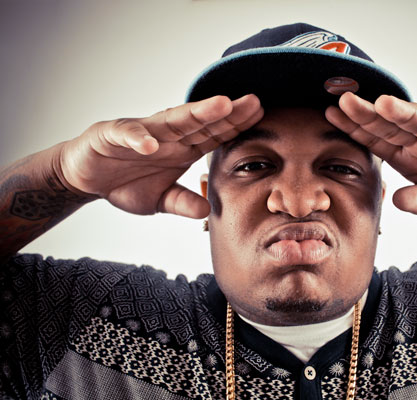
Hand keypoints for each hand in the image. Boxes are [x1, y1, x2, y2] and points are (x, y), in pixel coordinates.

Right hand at [58, 94, 262, 217]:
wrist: (86, 177)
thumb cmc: (126, 183)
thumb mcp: (159, 200)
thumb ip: (182, 202)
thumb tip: (206, 211)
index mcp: (182, 148)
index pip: (214, 135)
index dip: (236, 126)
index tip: (260, 116)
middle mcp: (167, 136)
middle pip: (201, 122)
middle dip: (227, 112)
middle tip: (253, 101)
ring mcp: (142, 133)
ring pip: (171, 120)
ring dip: (195, 113)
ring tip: (219, 106)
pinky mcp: (112, 134)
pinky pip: (127, 134)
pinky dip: (138, 139)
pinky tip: (150, 144)